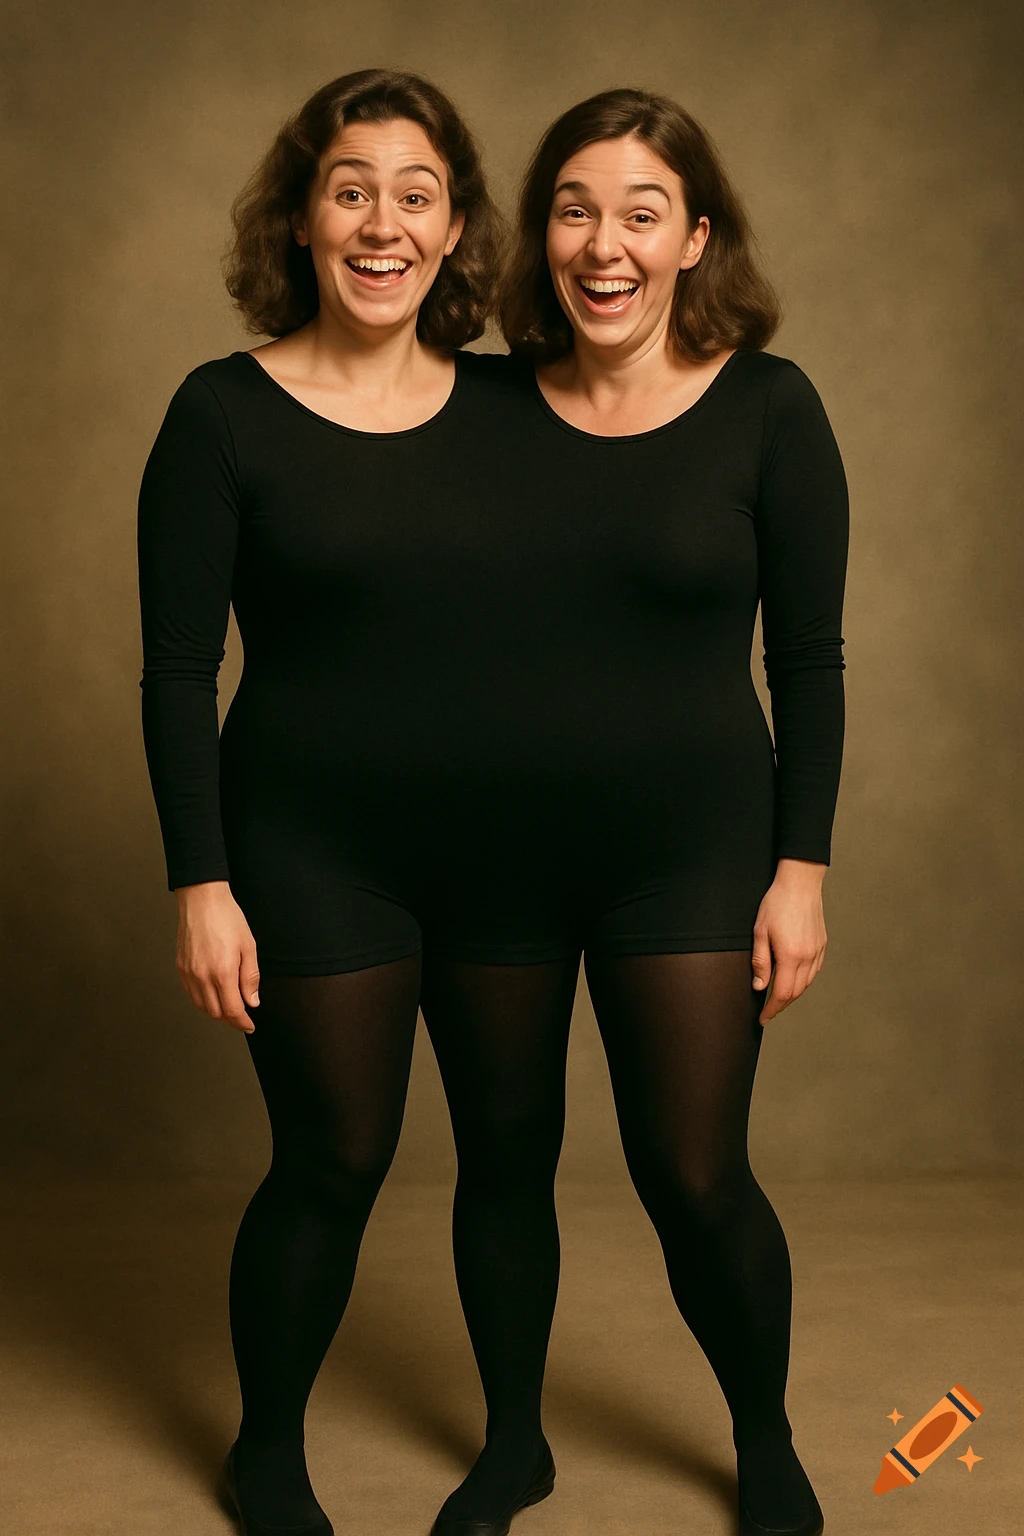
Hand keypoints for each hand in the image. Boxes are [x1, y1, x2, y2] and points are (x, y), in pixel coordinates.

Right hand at [173, 881, 259, 1033]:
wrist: (202, 900)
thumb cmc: (227, 918)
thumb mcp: (248, 947)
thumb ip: (250, 977)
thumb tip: (252, 1001)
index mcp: (222, 972)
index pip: (232, 1009)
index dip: (242, 1022)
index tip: (249, 1025)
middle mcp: (202, 976)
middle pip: (215, 1012)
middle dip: (230, 1019)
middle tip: (242, 1017)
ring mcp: (188, 973)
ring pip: (201, 1005)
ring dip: (216, 1011)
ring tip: (229, 1008)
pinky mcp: (180, 967)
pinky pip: (191, 993)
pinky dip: (202, 1000)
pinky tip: (212, 995)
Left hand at [750, 859, 827, 1025]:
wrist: (800, 883)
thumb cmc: (776, 904)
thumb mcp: (760, 932)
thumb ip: (760, 962)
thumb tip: (759, 986)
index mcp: (791, 956)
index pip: (782, 994)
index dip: (772, 1009)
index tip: (762, 1018)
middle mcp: (808, 957)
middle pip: (795, 992)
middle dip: (781, 1005)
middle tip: (768, 1011)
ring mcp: (817, 951)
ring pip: (806, 983)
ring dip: (792, 994)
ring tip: (778, 998)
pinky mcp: (822, 944)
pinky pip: (814, 971)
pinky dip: (803, 981)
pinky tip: (794, 979)